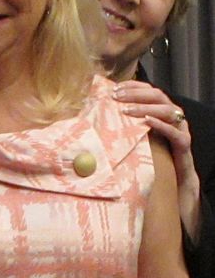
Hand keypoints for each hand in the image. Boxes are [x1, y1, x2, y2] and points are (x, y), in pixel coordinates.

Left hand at [115, 81, 200, 242]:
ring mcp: (181, 133)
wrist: (175, 189)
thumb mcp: (135, 145)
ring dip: (146, 107)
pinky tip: (146, 123)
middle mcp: (173, 120)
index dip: (133, 87)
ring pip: (169, 110)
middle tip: (116, 97)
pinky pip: (176, 134)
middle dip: (137, 94)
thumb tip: (92, 128)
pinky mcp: (184, 148)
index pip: (149, 92)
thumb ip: (122, 132)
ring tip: (127, 110)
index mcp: (160, 116)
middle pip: (158, 96)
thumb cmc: (152, 165)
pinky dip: (161, 125)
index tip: (113, 88)